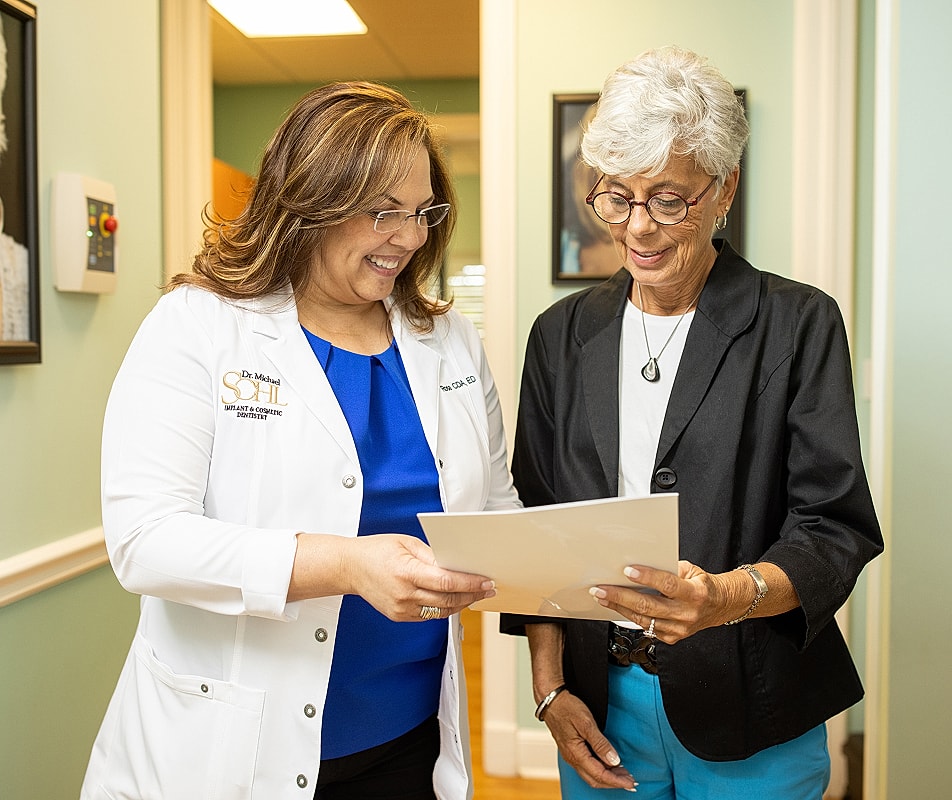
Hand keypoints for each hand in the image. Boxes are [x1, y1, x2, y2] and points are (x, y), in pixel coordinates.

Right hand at [322, 533, 495, 620]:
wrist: (350, 568)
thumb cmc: (377, 551)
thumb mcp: (407, 543)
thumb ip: (433, 555)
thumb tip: (457, 564)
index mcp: (406, 572)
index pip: (445, 582)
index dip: (469, 583)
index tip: (485, 581)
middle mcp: (404, 594)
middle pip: (447, 600)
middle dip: (472, 595)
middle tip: (488, 589)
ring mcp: (401, 609)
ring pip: (441, 612)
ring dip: (462, 604)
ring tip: (476, 594)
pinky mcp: (400, 616)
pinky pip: (429, 616)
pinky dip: (445, 609)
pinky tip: (455, 600)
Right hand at [541, 689, 637, 791]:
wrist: (550, 700)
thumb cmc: (567, 708)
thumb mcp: (586, 723)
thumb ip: (600, 743)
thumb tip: (614, 760)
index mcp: (576, 753)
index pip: (599, 775)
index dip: (616, 780)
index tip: (630, 781)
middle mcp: (572, 758)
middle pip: (595, 780)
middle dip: (614, 783)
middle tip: (630, 781)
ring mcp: (571, 756)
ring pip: (591, 775)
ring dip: (608, 777)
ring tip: (623, 774)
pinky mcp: (571, 751)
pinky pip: (587, 767)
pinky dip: (600, 770)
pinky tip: (609, 765)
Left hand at [590, 560, 731, 643]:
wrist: (719, 606)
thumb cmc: (701, 584)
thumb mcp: (690, 570)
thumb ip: (667, 569)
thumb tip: (638, 565)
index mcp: (695, 593)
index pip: (668, 585)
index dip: (647, 577)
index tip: (627, 571)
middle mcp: (687, 613)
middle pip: (649, 605)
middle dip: (620, 596)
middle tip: (600, 588)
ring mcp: (679, 629)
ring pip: (643, 619)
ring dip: (619, 607)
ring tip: (602, 596)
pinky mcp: (672, 638)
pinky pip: (646, 627)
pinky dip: (629, 616)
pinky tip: (617, 607)